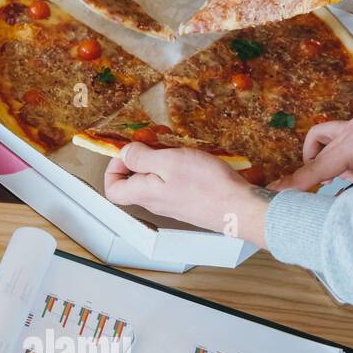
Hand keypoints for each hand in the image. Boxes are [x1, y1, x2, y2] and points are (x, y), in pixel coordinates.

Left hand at [103, 143, 269, 246]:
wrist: (239, 209)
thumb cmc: (206, 186)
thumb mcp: (168, 162)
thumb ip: (141, 158)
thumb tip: (125, 153)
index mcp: (143, 193)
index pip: (112, 189)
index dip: (113, 168)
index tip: (128, 151)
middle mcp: (155, 202)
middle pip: (133, 182)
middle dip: (140, 158)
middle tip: (154, 143)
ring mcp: (173, 204)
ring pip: (155, 181)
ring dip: (160, 161)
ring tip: (175, 148)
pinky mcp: (189, 202)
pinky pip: (173, 184)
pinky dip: (176, 168)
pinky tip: (191, 159)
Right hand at [269, 115, 352, 198]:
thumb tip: (336, 206)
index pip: (318, 166)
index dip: (296, 181)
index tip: (274, 191)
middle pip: (317, 151)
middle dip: (317, 174)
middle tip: (333, 191)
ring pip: (323, 139)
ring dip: (325, 160)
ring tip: (350, 179)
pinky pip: (338, 137)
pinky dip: (337, 153)